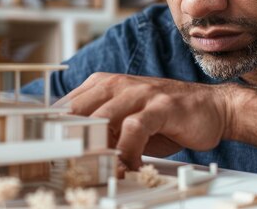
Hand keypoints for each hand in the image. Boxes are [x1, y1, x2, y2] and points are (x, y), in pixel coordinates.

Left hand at [54, 72, 233, 171]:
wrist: (211, 108)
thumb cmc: (164, 118)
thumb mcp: (125, 121)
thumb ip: (100, 129)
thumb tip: (69, 151)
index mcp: (103, 84)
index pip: (66, 106)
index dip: (53, 131)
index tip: (45, 154)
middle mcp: (117, 84)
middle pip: (78, 112)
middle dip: (68, 142)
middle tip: (64, 167)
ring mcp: (139, 93)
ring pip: (102, 119)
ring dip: (96, 150)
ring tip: (95, 172)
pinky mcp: (160, 106)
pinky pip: (134, 128)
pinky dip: (127, 152)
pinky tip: (128, 168)